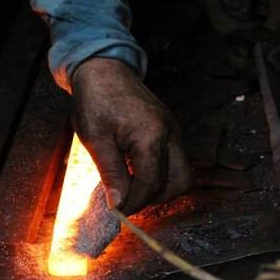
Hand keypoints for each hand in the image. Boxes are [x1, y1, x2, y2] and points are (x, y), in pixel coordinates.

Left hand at [70, 57, 191, 215]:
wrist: (104, 69)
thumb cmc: (96, 99)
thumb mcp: (96, 140)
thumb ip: (112, 174)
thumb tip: (118, 204)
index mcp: (151, 135)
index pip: (152, 184)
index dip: (135, 202)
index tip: (117, 210)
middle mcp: (171, 134)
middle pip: (181, 182)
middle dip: (156, 198)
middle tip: (129, 199)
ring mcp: (174, 131)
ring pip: (183, 173)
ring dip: (161, 187)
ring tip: (131, 185)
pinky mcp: (171, 130)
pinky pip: (176, 160)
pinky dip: (160, 173)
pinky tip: (135, 171)